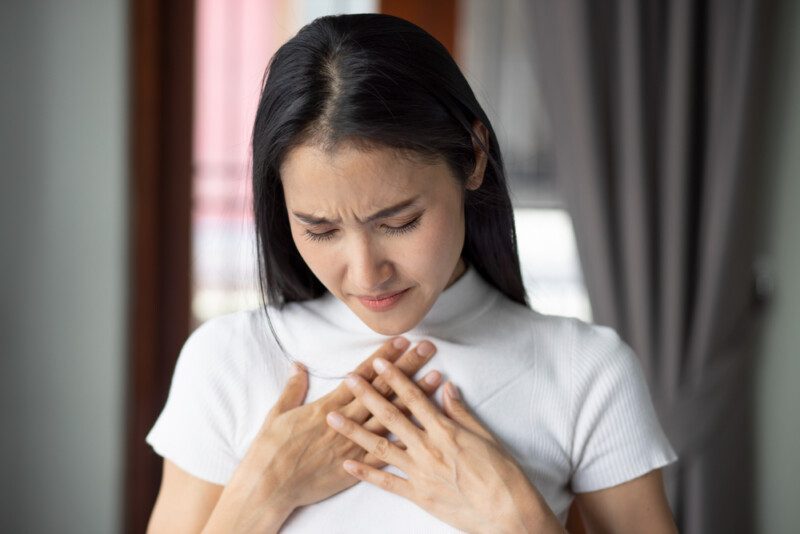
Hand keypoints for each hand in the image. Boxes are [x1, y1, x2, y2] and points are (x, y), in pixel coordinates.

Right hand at [204, 337, 442, 532]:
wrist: (269, 486)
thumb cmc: (270, 450)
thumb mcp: (277, 413)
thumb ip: (293, 389)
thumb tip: (298, 366)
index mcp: (328, 406)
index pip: (362, 376)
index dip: (384, 357)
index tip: (402, 341)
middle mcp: (346, 421)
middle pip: (383, 389)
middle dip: (407, 367)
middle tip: (427, 349)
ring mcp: (354, 443)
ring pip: (391, 415)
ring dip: (415, 395)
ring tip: (436, 377)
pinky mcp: (356, 465)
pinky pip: (386, 448)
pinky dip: (407, 434)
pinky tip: (425, 423)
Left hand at [325, 357, 562, 533]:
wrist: (507, 513)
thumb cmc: (502, 474)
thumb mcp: (485, 436)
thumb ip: (461, 412)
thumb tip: (447, 387)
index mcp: (445, 431)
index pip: (414, 397)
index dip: (395, 378)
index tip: (379, 362)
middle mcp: (428, 448)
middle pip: (391, 416)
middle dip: (367, 395)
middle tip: (348, 379)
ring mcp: (420, 472)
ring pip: (380, 447)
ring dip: (354, 430)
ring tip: (333, 417)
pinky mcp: (418, 495)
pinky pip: (386, 482)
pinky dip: (365, 473)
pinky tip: (347, 463)